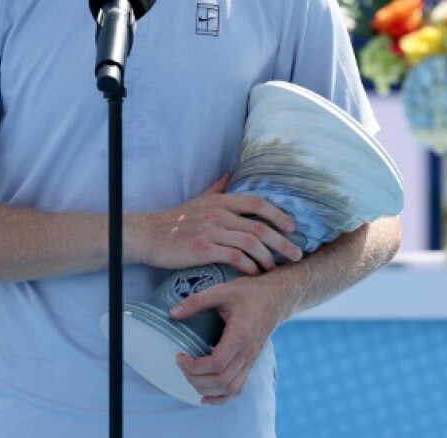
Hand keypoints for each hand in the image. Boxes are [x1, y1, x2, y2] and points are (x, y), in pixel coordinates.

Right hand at [133, 174, 302, 274]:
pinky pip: (234, 258)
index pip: (258, 203)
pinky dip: (248, 266)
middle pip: (259, 227)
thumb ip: (217, 188)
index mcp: (220, 201)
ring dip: (267, 258)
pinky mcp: (203, 249)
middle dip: (282, 242)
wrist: (149, 236)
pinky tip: (254, 273)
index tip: (292, 227)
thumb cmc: (175, 220)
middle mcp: (218, 213)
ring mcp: (211, 231)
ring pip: (250, 243)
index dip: (278, 215)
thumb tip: (230, 173)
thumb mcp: (199, 199)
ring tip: (275, 268)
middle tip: (297, 254)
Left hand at [170, 275, 284, 404]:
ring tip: (190, 375)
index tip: (180, 356)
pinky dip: (221, 397)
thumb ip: (196, 301)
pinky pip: (238, 389)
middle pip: (221, 381)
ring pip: (229, 389)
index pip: (217, 364)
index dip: (194, 367)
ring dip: (206, 389)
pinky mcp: (251, 364)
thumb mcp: (221, 291)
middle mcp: (248, 353)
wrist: (275, 298)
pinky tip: (206, 396)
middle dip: (195, 378)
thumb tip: (172, 314)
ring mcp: (251, 361)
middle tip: (181, 364)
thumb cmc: (249, 293)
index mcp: (240, 336)